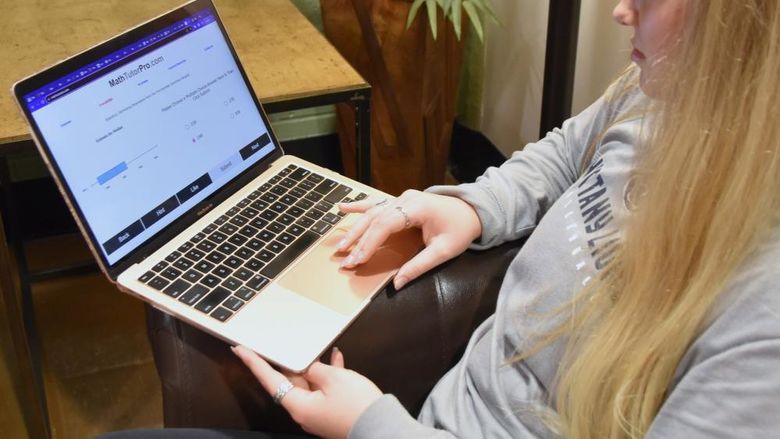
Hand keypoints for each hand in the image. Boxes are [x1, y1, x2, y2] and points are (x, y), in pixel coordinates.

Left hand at [232, 345, 381, 438]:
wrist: (381, 427)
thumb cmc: (356, 405)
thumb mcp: (333, 379)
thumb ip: (315, 369)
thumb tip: (308, 367)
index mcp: (298, 405)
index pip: (269, 380)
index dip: (254, 363)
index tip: (240, 350)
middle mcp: (304, 412)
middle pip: (290, 382)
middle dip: (290, 362)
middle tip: (279, 343)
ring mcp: (318, 413)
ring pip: (309, 384)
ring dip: (312, 366)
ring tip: (316, 348)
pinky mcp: (331, 412)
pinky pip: (324, 390)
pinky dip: (328, 374)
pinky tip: (337, 359)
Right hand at [337, 190, 481, 288]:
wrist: (473, 211)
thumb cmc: (460, 229)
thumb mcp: (444, 251)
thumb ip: (419, 266)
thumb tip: (397, 284)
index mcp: (417, 208)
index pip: (385, 224)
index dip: (369, 242)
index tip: (358, 259)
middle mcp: (405, 199)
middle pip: (374, 218)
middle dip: (357, 239)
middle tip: (344, 258)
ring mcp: (402, 198)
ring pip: (372, 212)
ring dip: (355, 228)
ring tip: (340, 244)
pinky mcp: (401, 202)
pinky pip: (376, 204)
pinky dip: (359, 206)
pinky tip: (342, 208)